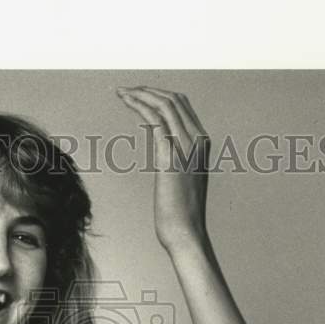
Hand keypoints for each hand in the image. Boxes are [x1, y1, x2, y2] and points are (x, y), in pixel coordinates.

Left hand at [116, 86, 209, 253]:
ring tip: (121, 92)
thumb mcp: (184, 180)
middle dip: (147, 91)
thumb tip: (164, 152)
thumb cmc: (181, 213)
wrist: (185, 232)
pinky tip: (127, 103)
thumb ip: (178, 160)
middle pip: (173, 100)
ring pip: (164, 106)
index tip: (139, 93)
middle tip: (126, 90)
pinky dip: (140, 107)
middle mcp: (197, 141)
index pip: (182, 106)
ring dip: (140, 95)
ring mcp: (185, 148)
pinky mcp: (170, 158)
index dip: (159, 95)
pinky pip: (155, 122)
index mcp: (203, 143)